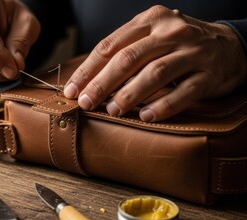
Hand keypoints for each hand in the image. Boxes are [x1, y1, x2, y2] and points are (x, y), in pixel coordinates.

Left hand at [64, 5, 246, 121]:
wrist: (230, 45)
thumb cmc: (179, 45)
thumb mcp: (152, 36)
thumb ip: (125, 51)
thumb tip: (87, 82)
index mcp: (150, 20)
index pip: (110, 45)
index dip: (88, 69)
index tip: (72, 89)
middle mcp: (171, 32)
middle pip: (128, 58)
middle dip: (102, 83)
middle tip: (86, 103)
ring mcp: (192, 52)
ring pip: (155, 73)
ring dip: (129, 94)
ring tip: (112, 110)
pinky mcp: (210, 74)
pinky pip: (184, 91)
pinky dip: (163, 105)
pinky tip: (146, 116)